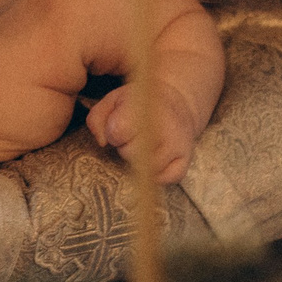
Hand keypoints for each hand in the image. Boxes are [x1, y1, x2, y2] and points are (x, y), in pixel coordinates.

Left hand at [84, 84, 202, 183]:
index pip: (117, 132)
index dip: (113, 134)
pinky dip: (155, 174)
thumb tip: (102, 142)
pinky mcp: (184, 161)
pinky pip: (163, 180)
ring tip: (145, 146)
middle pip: (130, 153)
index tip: (119, 129)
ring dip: (140, 162)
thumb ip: (97, 118)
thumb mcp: (114, 101)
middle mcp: (164, 127)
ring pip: (146, 169)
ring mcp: (176, 146)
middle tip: (134, 137)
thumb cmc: (140, 106)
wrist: (177, 105)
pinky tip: (154, 159)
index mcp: (143, 108)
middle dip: (126, 148)